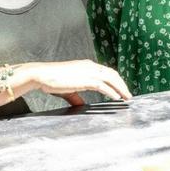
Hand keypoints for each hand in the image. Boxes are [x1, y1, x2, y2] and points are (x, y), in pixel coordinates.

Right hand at [17, 60, 132, 102]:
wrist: (41, 75)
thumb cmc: (51, 80)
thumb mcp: (68, 88)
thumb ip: (76, 96)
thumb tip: (80, 105)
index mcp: (87, 65)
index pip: (106, 71)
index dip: (116, 80)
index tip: (121, 88)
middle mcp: (90, 66)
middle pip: (112, 74)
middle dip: (122, 84)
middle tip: (128, 95)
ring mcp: (88, 72)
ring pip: (111, 79)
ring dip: (120, 88)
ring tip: (126, 97)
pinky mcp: (85, 80)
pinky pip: (103, 86)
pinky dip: (111, 91)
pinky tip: (116, 97)